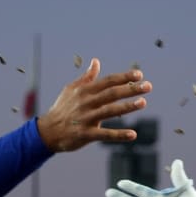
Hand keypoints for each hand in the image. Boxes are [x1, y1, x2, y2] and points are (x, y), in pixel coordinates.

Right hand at [37, 58, 151, 151]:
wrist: (47, 131)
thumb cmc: (62, 108)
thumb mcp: (71, 90)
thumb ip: (86, 77)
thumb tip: (96, 61)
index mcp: (85, 91)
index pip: (108, 81)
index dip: (124, 77)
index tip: (139, 74)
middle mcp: (86, 102)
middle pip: (112, 93)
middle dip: (131, 89)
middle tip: (148, 86)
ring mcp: (86, 118)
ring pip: (110, 111)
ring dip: (127, 106)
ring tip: (143, 102)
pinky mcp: (86, 134)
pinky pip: (105, 134)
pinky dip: (119, 135)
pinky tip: (133, 134)